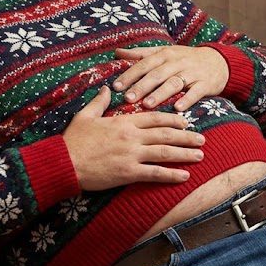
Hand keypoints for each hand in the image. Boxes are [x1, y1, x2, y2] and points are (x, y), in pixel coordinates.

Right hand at [63, 86, 206, 190]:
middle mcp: (132, 137)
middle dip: (186, 137)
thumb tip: (105, 89)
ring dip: (185, 154)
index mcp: (123, 122)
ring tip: (200, 155)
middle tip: (202, 139)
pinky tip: (185, 176)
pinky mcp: (128, 173)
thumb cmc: (72, 140)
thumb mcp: (85, 116)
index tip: (186, 122)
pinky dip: (171, 174)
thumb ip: (98, 102)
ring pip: (165, 152)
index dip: (173, 120)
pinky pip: (155, 173)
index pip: (155, 118)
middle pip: (166, 134)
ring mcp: (131, 155)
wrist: (63, 162)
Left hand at [113, 45, 228, 110]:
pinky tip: (178, 108)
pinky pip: (195, 92)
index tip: (116, 86)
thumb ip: (141, 53)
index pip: (144, 64)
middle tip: (128, 98)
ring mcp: (192, 72)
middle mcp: (177, 62)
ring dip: (160, 94)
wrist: (218, 61)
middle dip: (142, 86)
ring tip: (147, 105)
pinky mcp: (205, 83)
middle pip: (157, 74)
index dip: (130, 74)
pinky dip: (187, 100)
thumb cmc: (185, 58)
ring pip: (174, 83)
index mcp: (165, 54)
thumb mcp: (164, 52)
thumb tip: (117, 52)